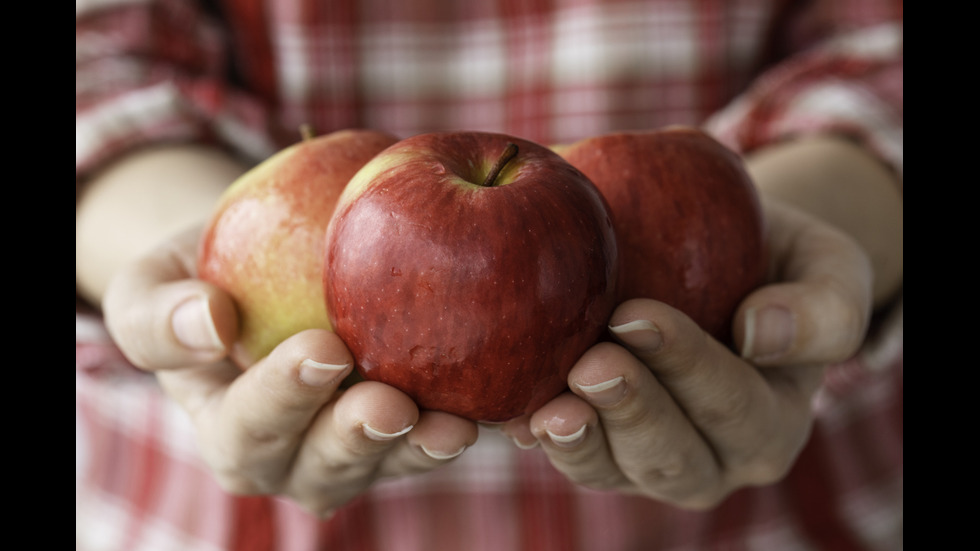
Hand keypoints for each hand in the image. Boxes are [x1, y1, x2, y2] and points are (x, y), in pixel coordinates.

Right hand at [102, 226, 478, 515]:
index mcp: (230, 431)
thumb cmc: (201, 277)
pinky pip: (438, 433)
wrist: (262, 270)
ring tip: (454, 424)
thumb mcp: (151, 286)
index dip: (283, 399)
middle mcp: (294, 458)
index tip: (322, 349)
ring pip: (390, 464)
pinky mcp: (409, 429)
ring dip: (422, 448)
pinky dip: (470, 419)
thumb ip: (159, 313)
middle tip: (390, 403)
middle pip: (324, 466)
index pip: (248, 428)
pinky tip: (500, 400)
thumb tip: (208, 323)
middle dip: (357, 438)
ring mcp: (358, 450)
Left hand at [501, 199, 872, 508]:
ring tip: (545, 408)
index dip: (685, 365)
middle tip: (590, 361)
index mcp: (771, 423)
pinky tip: (512, 415)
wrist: (720, 264)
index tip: (637, 314)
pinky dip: (537, 437)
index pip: (732, 402)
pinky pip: (570, 453)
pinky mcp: (601, 450)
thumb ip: (822, 308)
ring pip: (614, 469)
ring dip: (579, 440)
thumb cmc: (777, 262)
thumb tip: (759, 333)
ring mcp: (649, 463)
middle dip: (629, 410)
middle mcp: (713, 459)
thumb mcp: (828, 267)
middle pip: (671, 453)